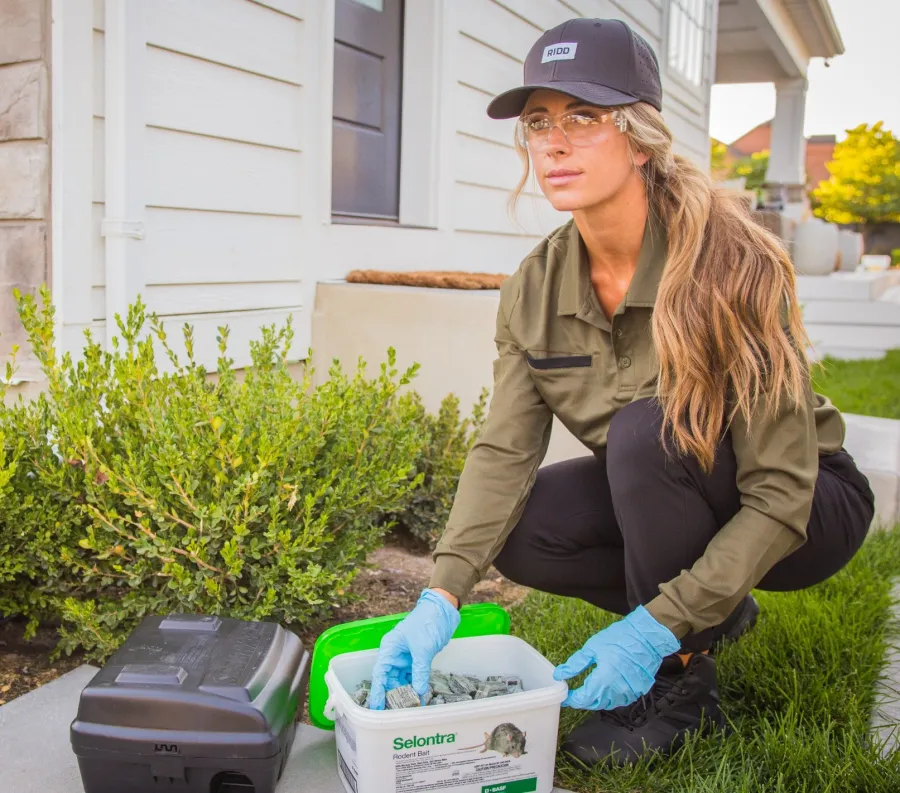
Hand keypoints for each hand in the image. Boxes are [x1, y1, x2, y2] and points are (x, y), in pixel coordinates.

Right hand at [368, 589, 460, 709]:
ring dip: (407, 693)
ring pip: (402, 680)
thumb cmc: (427, 623)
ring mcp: (405, 658)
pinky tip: (421, 697)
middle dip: (394, 696)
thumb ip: (420, 671)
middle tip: (398, 714)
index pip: (379, 675)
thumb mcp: (422, 649)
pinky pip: (414, 677)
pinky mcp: (417, 659)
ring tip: (411, 709)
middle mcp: (394, 655)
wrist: (442, 610)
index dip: (377, 693)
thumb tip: (419, 692)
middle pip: (390, 681)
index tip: (376, 709)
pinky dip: (416, 686)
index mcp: (389, 649)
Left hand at [553, 605, 679, 710]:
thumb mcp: (592, 648)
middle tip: (575, 692)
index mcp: (603, 681)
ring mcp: (629, 693)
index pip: (582, 700)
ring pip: (607, 704)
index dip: (572, 699)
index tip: (565, 695)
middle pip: (594, 704)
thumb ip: (575, 665)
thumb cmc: (620, 638)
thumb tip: (560, 674)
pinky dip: (610, 698)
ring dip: (596, 700)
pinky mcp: (638, 691)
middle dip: (583, 700)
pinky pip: (620, 700)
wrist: (647, 636)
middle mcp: (616, 692)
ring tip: (588, 690)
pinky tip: (606, 689)